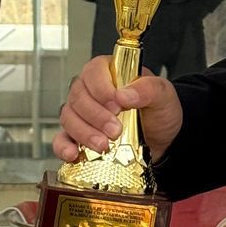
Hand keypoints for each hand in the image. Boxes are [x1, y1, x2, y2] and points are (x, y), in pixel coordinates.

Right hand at [54, 57, 183, 165]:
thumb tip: (124, 94)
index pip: (93, 71)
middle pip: (78, 97)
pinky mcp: (78, 137)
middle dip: (96, 116)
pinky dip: (64, 147)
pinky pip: (61, 140)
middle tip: (115, 130)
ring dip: (84, 133)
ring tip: (104, 145)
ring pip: (69, 118)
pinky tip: (74, 154)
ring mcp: (82, 114)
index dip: (101, 89)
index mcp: (110, 73)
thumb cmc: (159, 112)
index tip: (117, 105)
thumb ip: (149, 89)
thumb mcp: (163, 96)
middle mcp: (91, 91)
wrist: (164, 140)